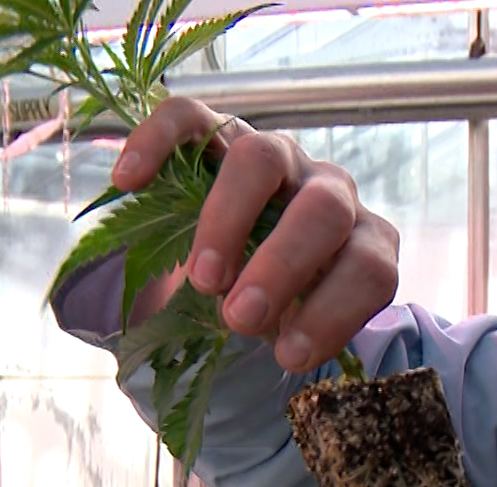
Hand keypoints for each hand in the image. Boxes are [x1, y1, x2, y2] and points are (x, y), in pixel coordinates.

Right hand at [111, 96, 400, 373]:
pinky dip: (157, 143)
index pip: (369, 268)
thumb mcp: (299, 322)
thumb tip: (279, 345)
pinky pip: (190, 118)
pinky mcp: (221, 131)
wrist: (256, 252)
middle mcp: (329, 191)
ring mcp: (279, 155)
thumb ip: (295, 328)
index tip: (289, 357)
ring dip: (229, 220)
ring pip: (262, 159)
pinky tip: (127, 181)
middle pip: (324, 210)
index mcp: (362, 242)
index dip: (335, 312)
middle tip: (238, 318)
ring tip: (202, 279)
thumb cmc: (285, 299)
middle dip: (282, 266)